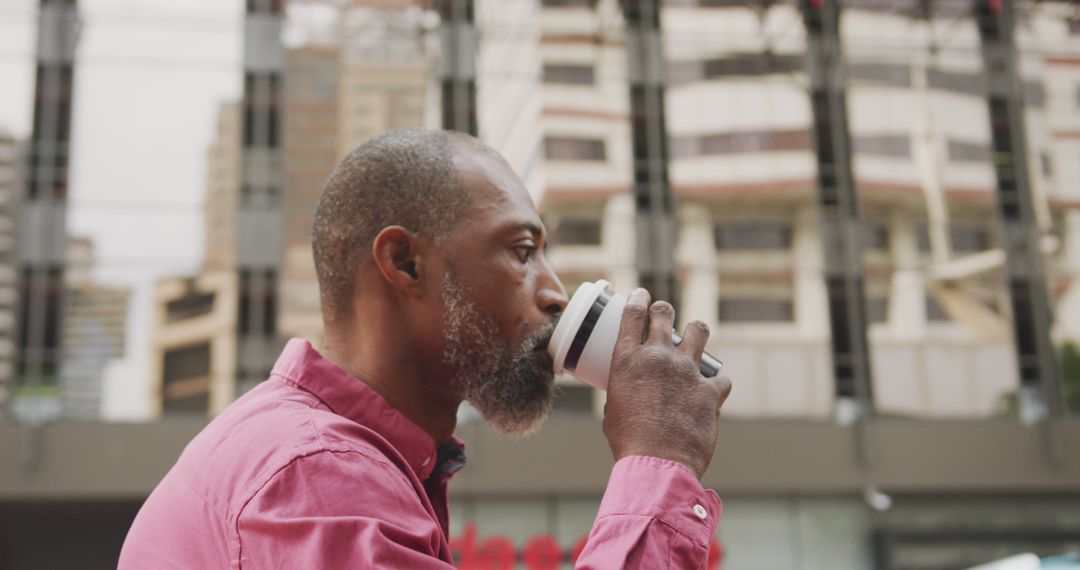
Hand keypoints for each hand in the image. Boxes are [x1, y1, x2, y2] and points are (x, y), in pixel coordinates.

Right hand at [602, 288, 732, 478]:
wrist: (658, 465)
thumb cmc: (629, 441)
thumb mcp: (613, 408)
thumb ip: (624, 391)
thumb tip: (631, 393)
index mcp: (628, 360)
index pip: (633, 314)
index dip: (637, 299)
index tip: (640, 296)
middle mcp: (659, 358)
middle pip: (665, 314)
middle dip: (664, 310)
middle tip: (663, 314)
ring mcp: (687, 372)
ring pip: (699, 332)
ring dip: (696, 332)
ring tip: (695, 337)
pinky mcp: (710, 391)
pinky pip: (720, 378)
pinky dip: (716, 384)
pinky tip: (713, 391)